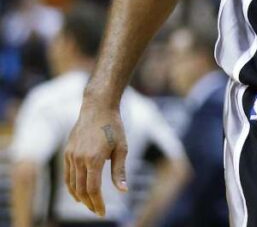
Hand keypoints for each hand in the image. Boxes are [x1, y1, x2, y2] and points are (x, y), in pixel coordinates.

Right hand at [64, 102, 128, 216]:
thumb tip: (123, 191)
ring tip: (88, 204)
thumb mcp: (121, 148)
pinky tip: (77, 192)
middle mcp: (79, 159)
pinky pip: (67, 174)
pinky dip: (71, 186)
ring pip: (72, 183)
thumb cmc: (114, 127)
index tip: (102, 213)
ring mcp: (71, 156)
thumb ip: (119, 171)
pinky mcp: (67, 152)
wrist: (97, 108)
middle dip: (89, 203)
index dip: (97, 203)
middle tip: (96, 211)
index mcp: (94, 159)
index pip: (93, 189)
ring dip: (79, 196)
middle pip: (81, 189)